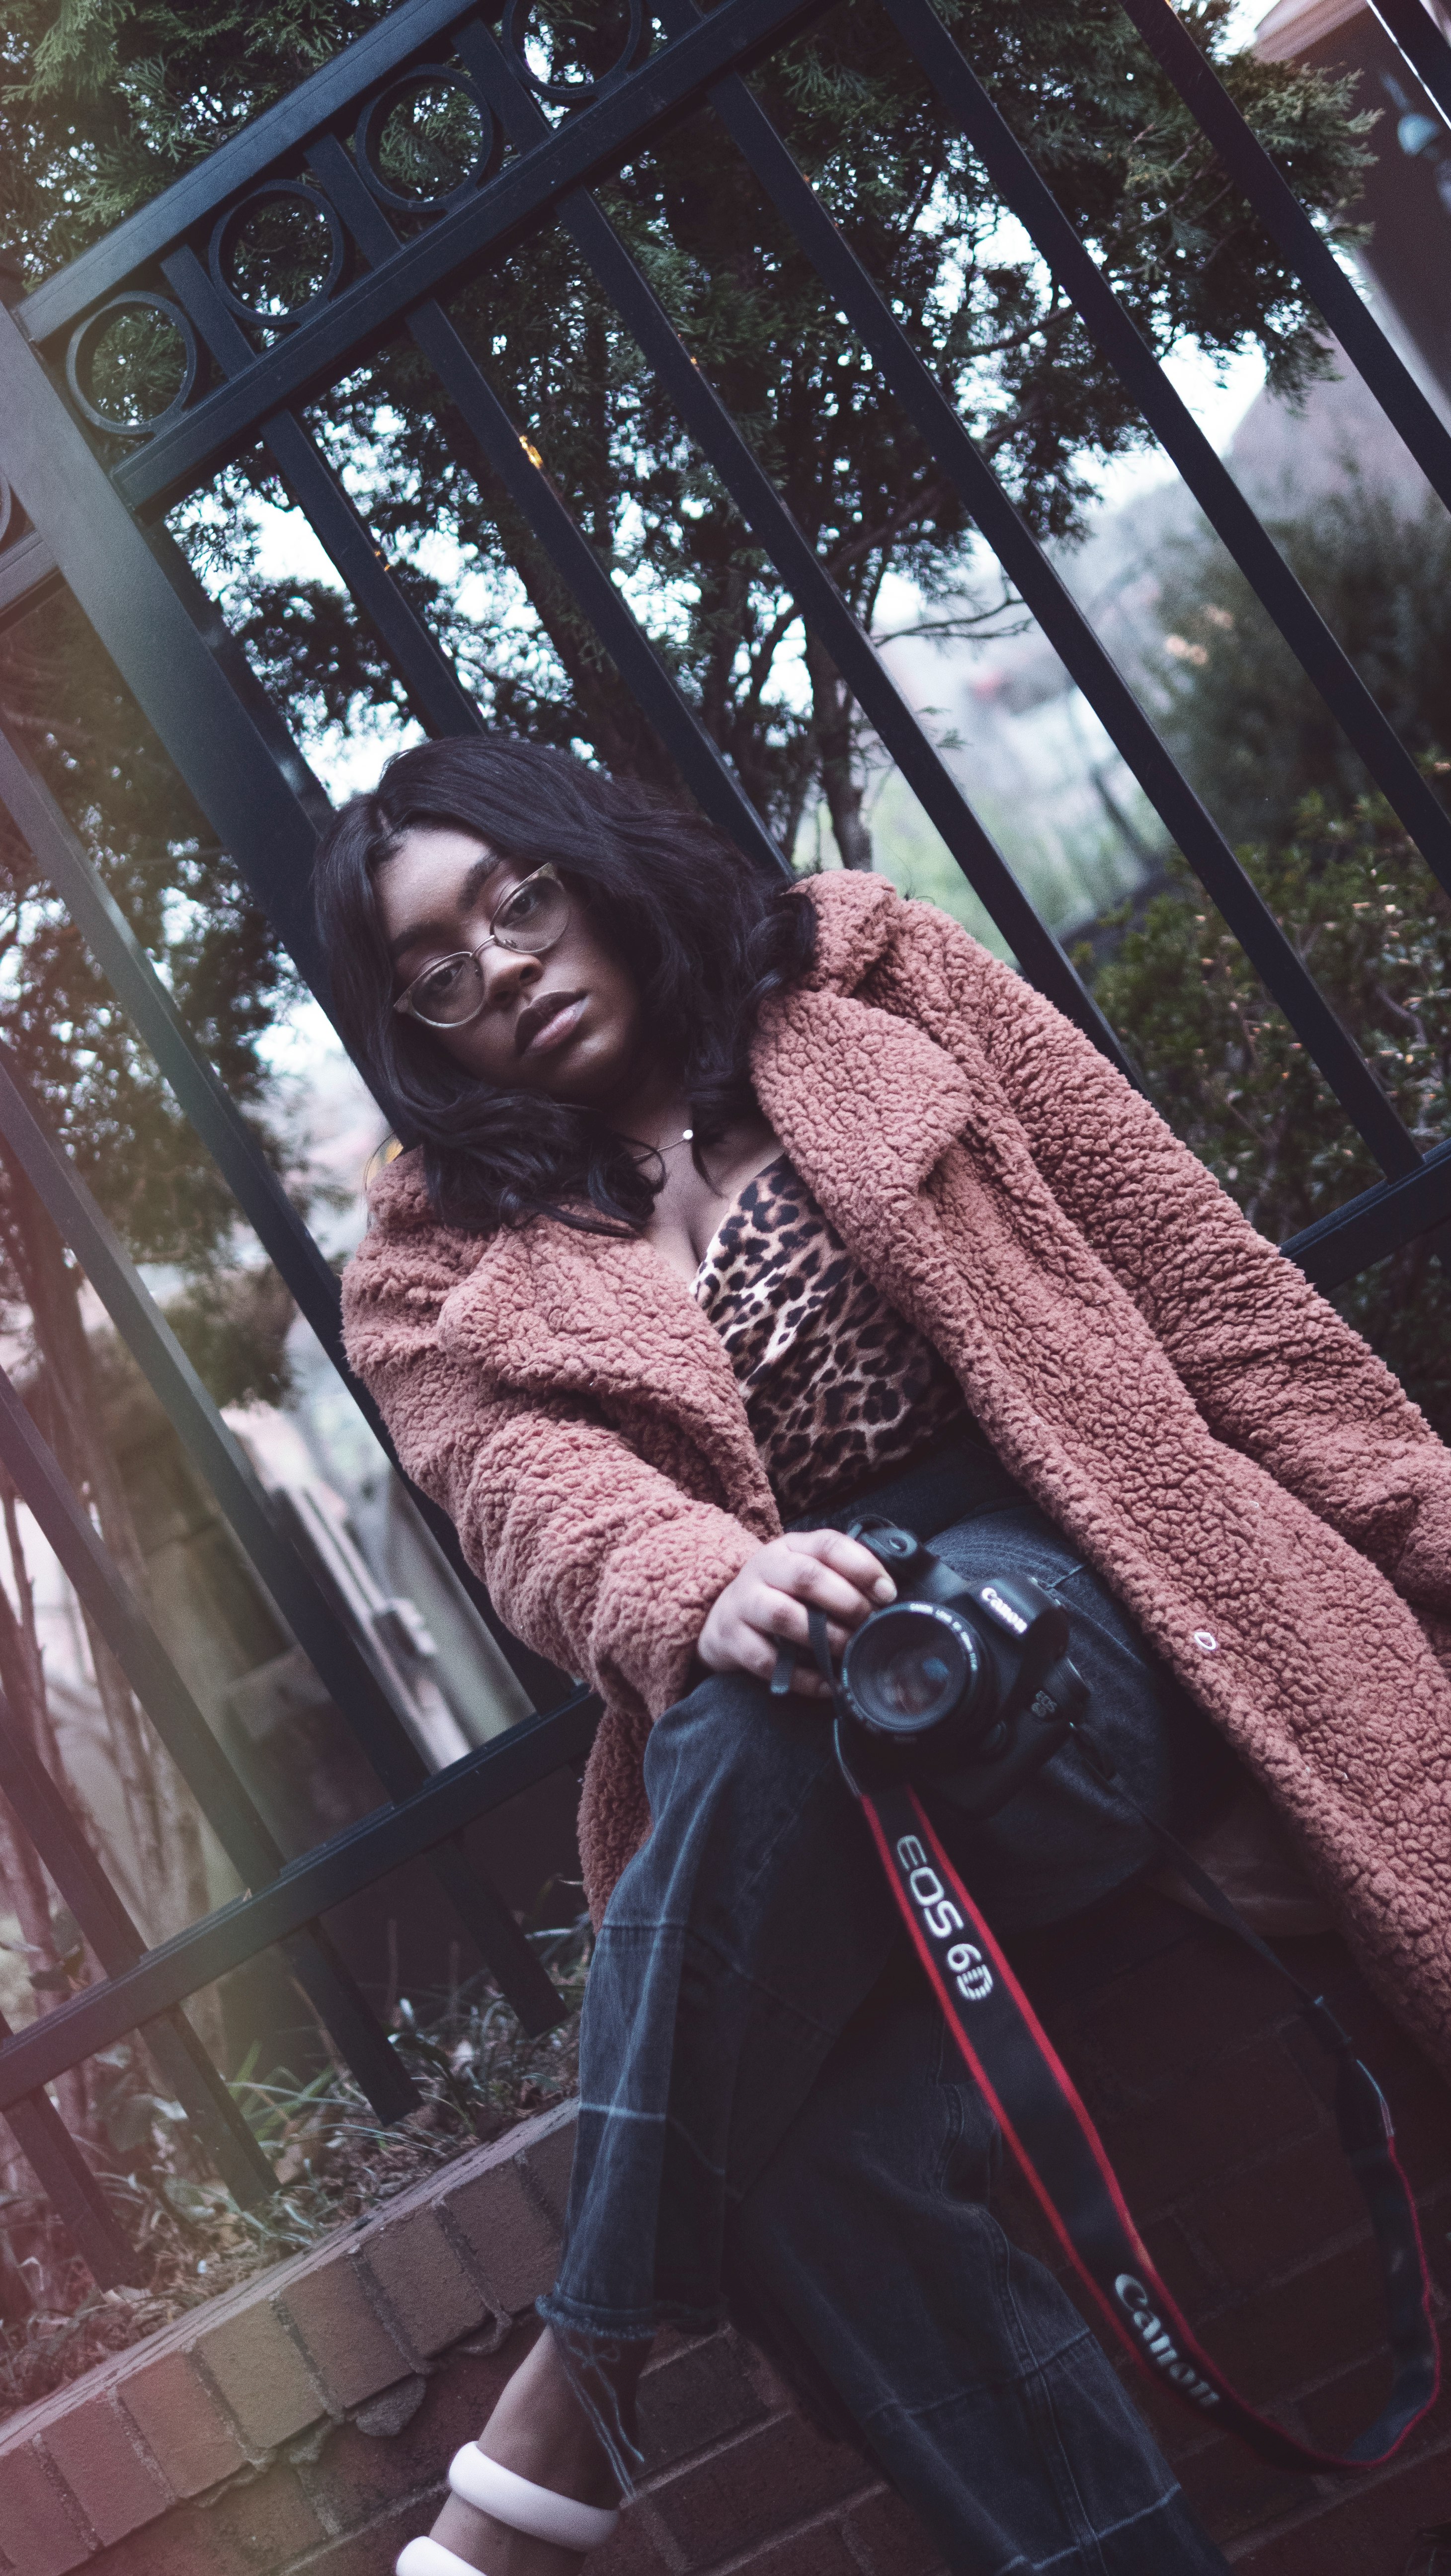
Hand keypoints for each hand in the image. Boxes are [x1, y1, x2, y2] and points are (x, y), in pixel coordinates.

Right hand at [697, 1531, 896, 1699]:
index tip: (887, 1593)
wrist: (723, 1616)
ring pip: (784, 1616)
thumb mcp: (805, 1571)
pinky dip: (801, 1676)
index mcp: (790, 1547)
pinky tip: (826, 1682)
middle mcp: (764, 1568)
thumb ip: (840, 1576)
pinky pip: (767, 1660)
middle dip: (847, 1603)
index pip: (829, 1545)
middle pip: (807, 1577)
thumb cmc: (781, 1593)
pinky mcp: (731, 1639)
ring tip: (849, 1652)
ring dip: (824, 1638)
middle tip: (869, 1625)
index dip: (862, 1567)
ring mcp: (744, 1602)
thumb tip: (888, 1599)